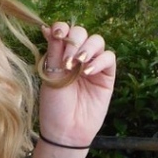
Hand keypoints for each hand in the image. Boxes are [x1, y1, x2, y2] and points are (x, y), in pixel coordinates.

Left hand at [37, 21, 116, 148]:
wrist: (65, 130)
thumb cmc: (54, 105)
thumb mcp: (51, 76)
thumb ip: (54, 51)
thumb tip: (49, 27)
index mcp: (60, 56)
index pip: (64, 32)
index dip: (62, 28)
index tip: (55, 33)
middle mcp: (77, 57)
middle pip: (82, 33)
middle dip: (74, 41)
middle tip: (67, 59)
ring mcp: (93, 65)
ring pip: (97, 41)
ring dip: (88, 48)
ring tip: (78, 64)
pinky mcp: (107, 76)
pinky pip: (109, 58)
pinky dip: (100, 61)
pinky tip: (89, 72)